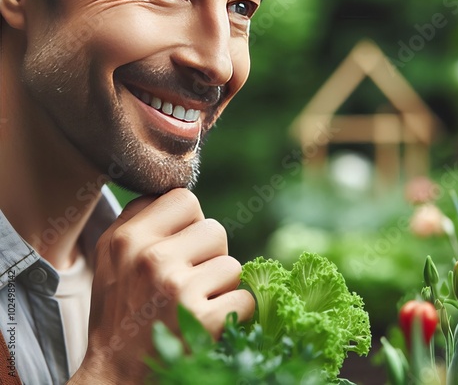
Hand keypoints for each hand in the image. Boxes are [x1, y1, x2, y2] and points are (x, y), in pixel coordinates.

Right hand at [70, 189, 253, 383]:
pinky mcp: (205, 319)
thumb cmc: (119, 309)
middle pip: (215, 230)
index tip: (179, 243)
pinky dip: (234, 311)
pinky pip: (245, 297)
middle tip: (186, 280)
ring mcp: (179, 289)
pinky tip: (208, 322)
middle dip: (208, 255)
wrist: (115, 376)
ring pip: (234, 264)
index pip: (184, 199)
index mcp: (128, 238)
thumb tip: (180, 192)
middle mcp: (152, 259)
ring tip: (192, 303)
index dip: (189, 221)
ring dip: (220, 286)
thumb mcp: (111, 255)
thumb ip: (140, 217)